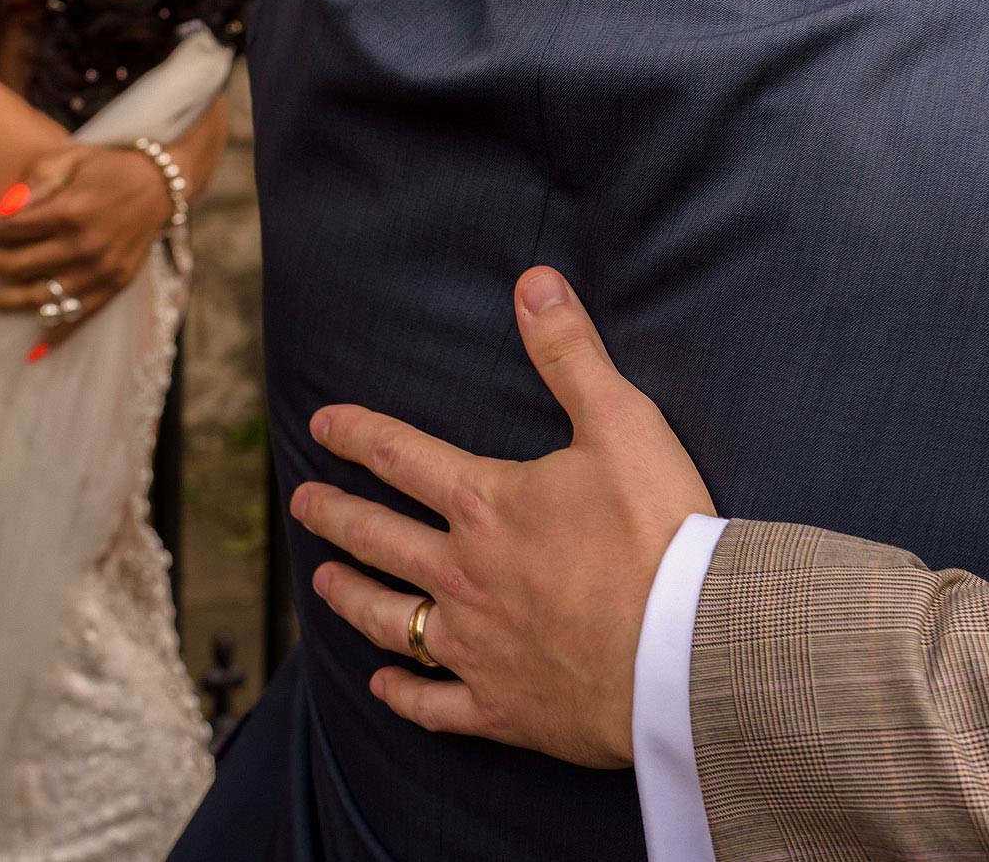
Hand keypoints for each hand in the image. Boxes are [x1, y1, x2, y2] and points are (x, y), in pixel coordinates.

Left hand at [0, 145, 175, 342]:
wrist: (162, 184)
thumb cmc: (109, 166)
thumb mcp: (72, 157)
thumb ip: (37, 180)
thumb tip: (1, 208)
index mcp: (71, 211)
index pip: (8, 227)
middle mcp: (85, 246)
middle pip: (17, 265)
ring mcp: (101, 271)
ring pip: (40, 298)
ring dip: (1, 303)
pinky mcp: (115, 286)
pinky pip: (80, 318)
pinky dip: (56, 337)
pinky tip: (31, 351)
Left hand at [292, 267, 716, 768]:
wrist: (686, 648)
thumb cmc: (659, 532)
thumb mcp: (622, 422)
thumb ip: (570, 353)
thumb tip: (533, 283)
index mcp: (485, 504)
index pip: (401, 457)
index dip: (358, 435)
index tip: (321, 425)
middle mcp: (463, 574)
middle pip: (379, 539)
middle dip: (336, 516)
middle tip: (302, 505)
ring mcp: (476, 645)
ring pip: (391, 619)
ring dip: (352, 597)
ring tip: (324, 583)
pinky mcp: (502, 706)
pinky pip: (434, 704)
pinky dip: (403, 694)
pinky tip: (382, 685)